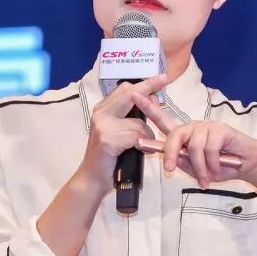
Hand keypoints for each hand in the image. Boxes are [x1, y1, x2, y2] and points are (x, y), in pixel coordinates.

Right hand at [75, 74, 168, 192]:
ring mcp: (103, 125)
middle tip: (164, 81)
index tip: (161, 77)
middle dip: (149, 87)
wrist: (92, 178)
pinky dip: (144, 144)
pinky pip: (136, 136)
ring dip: (147, 134)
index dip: (144, 84)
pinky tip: (140, 151)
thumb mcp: (118, 131)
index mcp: (103, 109)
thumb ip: (130, 117)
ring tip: (144, 145)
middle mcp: (101, 113)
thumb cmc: (109, 157)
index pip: (125, 89)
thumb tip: (152, 101)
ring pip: (138, 121)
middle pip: (130, 94)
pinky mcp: (108, 139)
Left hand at [129, 92, 256, 189]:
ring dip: (200, 167)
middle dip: (171, 154)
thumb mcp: (195, 168)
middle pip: (175, 135)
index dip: (148, 108)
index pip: (163, 120)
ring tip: (207, 178)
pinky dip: (213, 164)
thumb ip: (182, 161)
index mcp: (184, 135)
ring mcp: (206, 127)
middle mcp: (193, 127)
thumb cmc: (219, 167)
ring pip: (194, 147)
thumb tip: (170, 158)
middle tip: (171, 170)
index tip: (134, 94)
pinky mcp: (220, 129)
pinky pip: (210, 149)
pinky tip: (218, 168)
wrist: (246, 165)